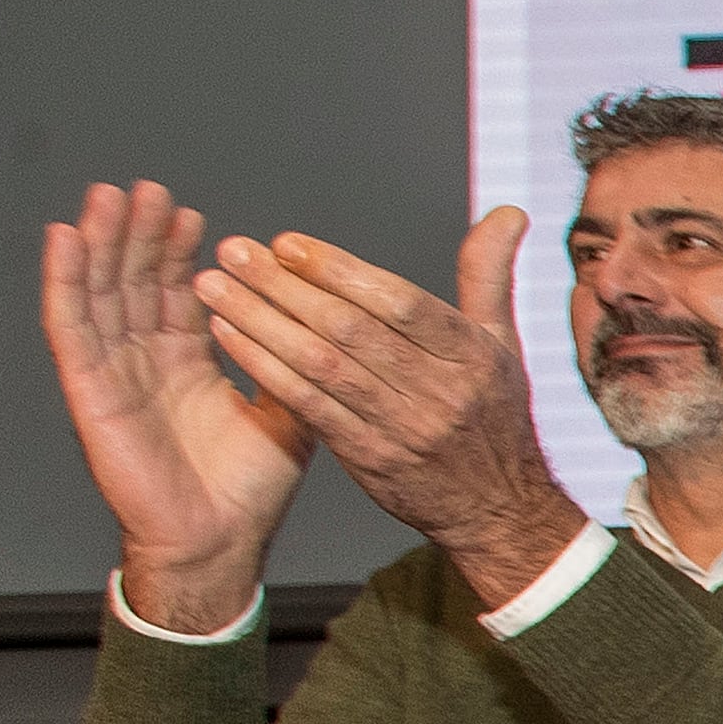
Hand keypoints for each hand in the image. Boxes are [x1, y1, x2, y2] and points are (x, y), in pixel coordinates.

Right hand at [42, 182, 311, 631]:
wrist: (220, 542)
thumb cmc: (249, 490)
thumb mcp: (286, 414)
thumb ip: (291, 366)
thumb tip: (319, 322)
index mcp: (187, 362)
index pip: (178, 292)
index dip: (180, 252)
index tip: (193, 215)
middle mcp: (146, 360)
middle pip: (135, 280)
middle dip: (140, 233)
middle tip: (149, 189)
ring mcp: (114, 371)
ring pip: (101, 291)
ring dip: (102, 241)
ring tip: (110, 195)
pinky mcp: (90, 388)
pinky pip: (71, 326)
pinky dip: (65, 281)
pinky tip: (65, 239)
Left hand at [190, 213, 589, 608]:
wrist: (498, 511)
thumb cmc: (493, 417)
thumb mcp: (503, 344)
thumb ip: (489, 275)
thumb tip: (507, 212)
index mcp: (471, 355)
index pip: (400, 303)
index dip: (340, 271)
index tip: (288, 245)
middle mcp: (439, 392)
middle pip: (351, 330)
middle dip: (284, 287)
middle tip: (235, 252)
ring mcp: (403, 429)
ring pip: (322, 366)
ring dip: (261, 322)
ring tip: (214, 286)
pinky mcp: (371, 460)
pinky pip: (308, 406)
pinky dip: (265, 368)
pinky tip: (229, 336)